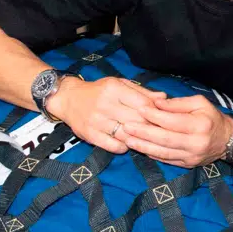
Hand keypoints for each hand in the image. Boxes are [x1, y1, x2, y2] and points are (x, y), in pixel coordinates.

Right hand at [47, 76, 166, 154]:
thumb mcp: (120, 84)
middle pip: (136, 121)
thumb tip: (164, 98)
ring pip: (126, 135)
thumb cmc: (99, 90)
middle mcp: (105, 104)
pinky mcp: (89, 135)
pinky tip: (127, 142)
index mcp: (114, 89)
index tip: (160, 117)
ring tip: (142, 137)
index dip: (155, 113)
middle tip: (156, 131)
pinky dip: (124, 147)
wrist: (68, 98)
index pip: (143, 104)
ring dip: (137, 138)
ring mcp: (96, 121)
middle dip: (149, 127)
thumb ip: (142, 92)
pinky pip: (113, 146)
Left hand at [121, 95, 232, 167]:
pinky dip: (151, 154)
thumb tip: (156, 103)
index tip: (140, 109)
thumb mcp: (200, 103)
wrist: (228, 140)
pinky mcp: (187, 164)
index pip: (172, 121)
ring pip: (162, 152)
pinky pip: (166, 159)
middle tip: (126, 126)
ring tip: (127, 139)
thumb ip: (178, 103)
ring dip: (143, 146)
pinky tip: (140, 148)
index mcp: (200, 125)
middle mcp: (196, 143)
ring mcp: (191, 156)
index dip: (154, 116)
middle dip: (143, 132)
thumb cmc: (212, 117)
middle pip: (164, 138)